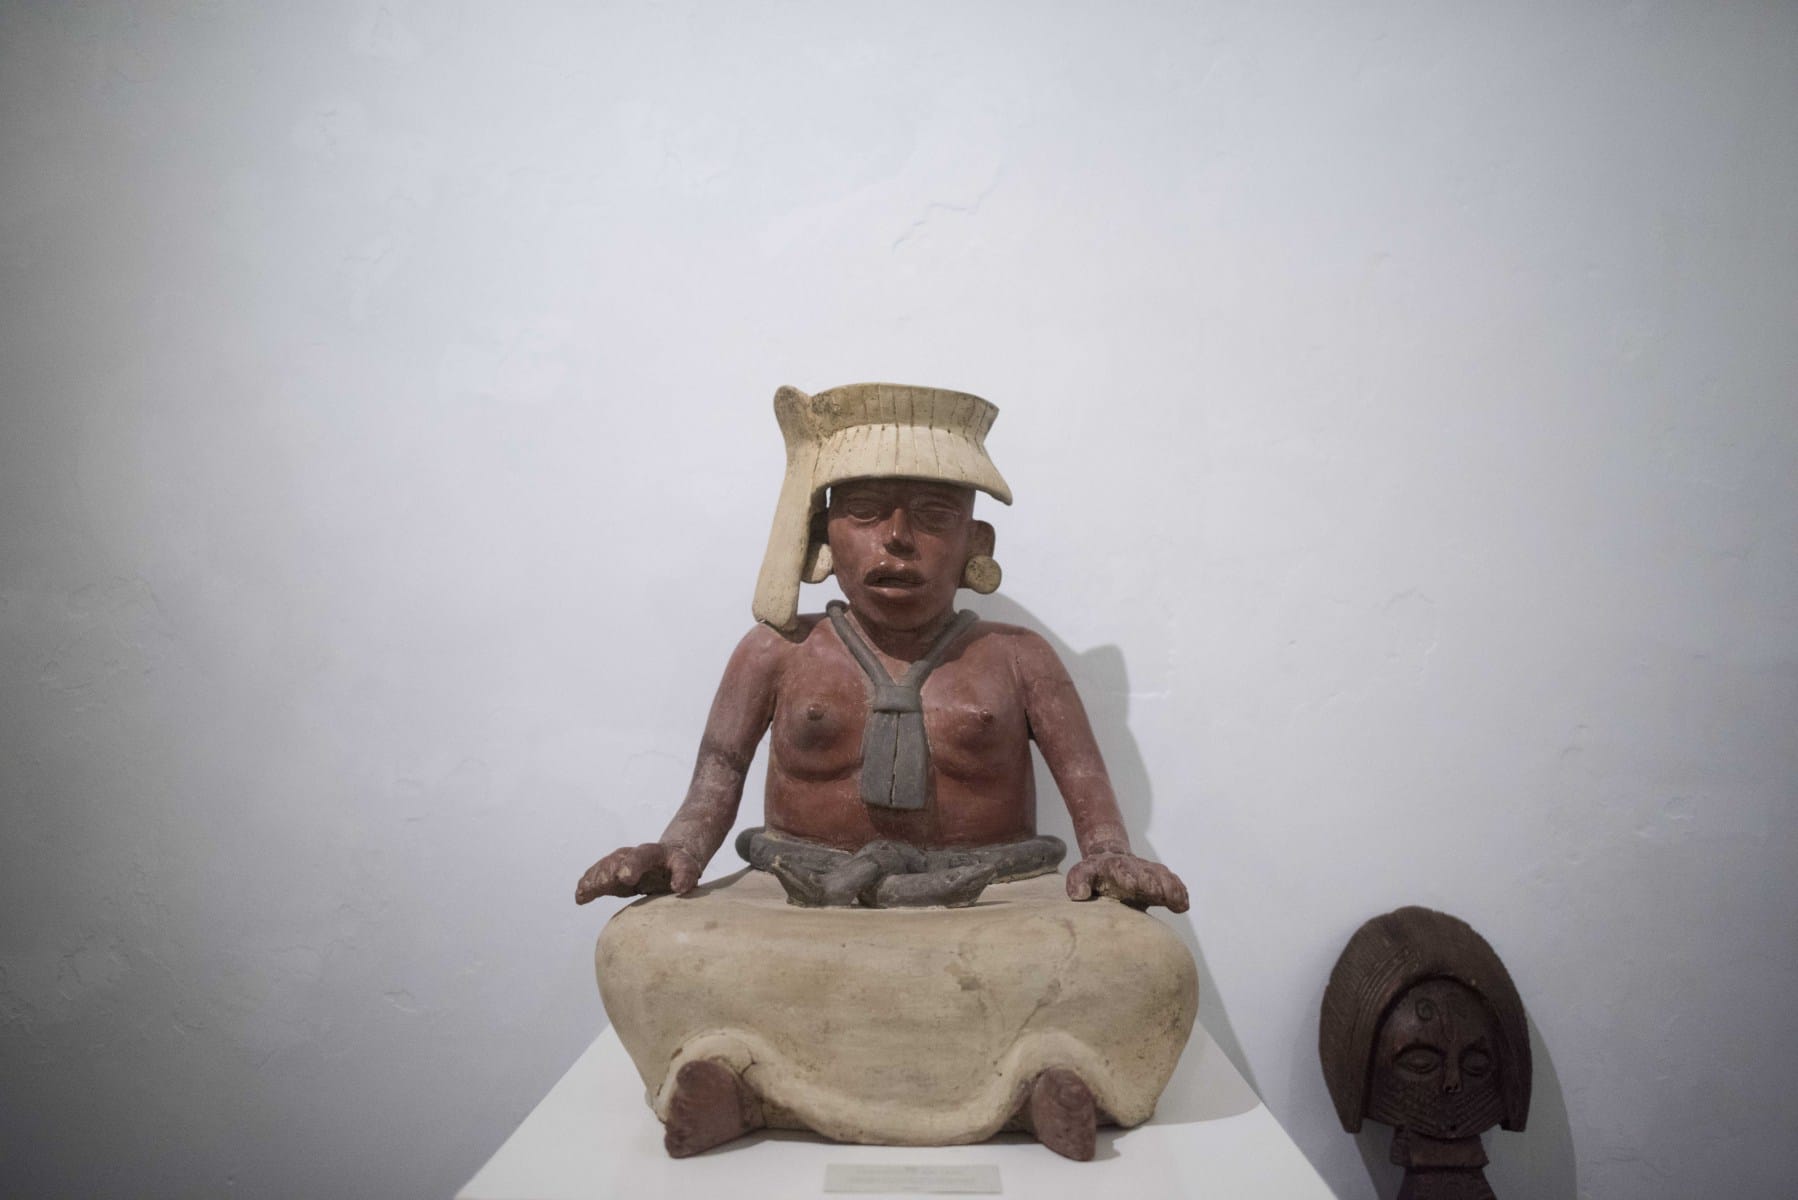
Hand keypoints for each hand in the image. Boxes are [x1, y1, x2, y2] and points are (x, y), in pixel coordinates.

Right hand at [575, 842, 701, 903]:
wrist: (669, 858)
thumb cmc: (681, 866)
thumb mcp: (689, 868)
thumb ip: (685, 875)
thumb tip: (680, 887)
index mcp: (654, 853)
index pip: (642, 855)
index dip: (633, 865)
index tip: (625, 877)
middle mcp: (634, 855)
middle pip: (618, 860)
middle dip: (606, 872)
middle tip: (597, 886)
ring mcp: (621, 864)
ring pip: (605, 867)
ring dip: (593, 879)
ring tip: (583, 892)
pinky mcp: (614, 876)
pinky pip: (599, 878)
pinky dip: (588, 885)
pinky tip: (580, 897)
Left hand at [1066, 852, 1188, 912]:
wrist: (1111, 858)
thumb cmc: (1095, 874)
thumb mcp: (1081, 874)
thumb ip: (1078, 882)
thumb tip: (1079, 893)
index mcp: (1113, 867)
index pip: (1120, 870)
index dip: (1126, 876)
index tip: (1132, 885)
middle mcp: (1134, 867)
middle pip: (1146, 872)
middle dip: (1153, 882)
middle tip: (1160, 894)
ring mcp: (1148, 872)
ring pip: (1162, 876)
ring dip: (1170, 888)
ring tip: (1178, 902)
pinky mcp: (1159, 879)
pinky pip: (1171, 883)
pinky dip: (1178, 892)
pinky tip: (1184, 904)